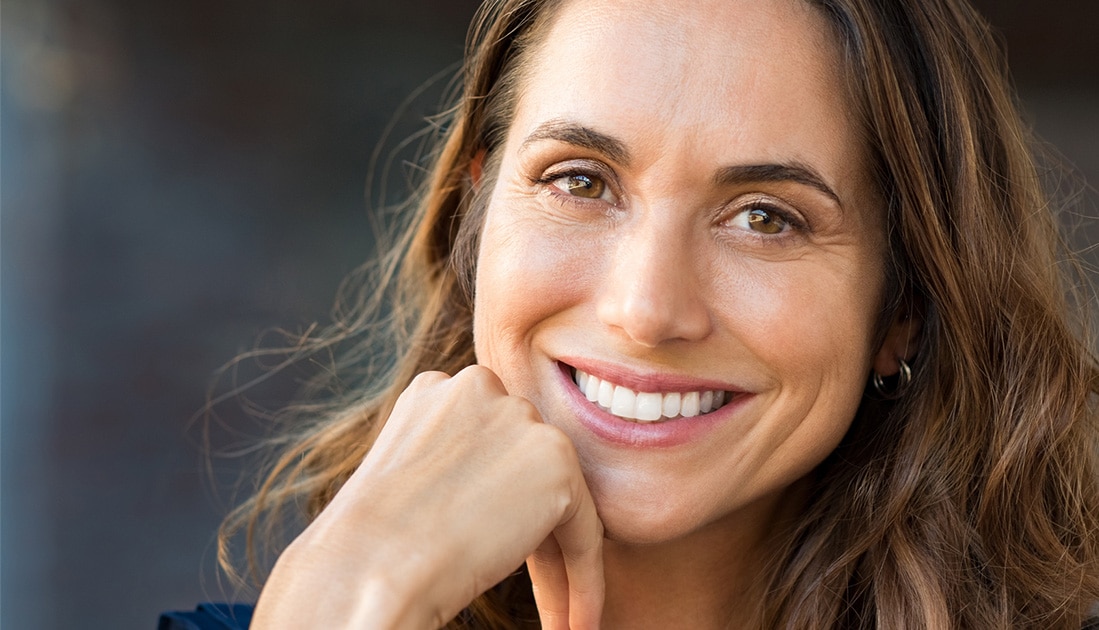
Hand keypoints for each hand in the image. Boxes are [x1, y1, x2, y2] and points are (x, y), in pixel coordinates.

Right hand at [251, 365, 603, 628]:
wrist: (369, 565)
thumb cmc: (369, 544)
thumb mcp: (406, 480)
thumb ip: (454, 466)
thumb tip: (488, 496)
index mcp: (438, 389)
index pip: (489, 449)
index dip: (496, 508)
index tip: (495, 555)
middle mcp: (481, 387)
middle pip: (524, 470)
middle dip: (530, 533)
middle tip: (539, 596)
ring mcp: (520, 418)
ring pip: (556, 500)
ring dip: (557, 563)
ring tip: (558, 617)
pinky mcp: (556, 459)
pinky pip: (584, 530)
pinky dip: (585, 581)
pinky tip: (576, 622)